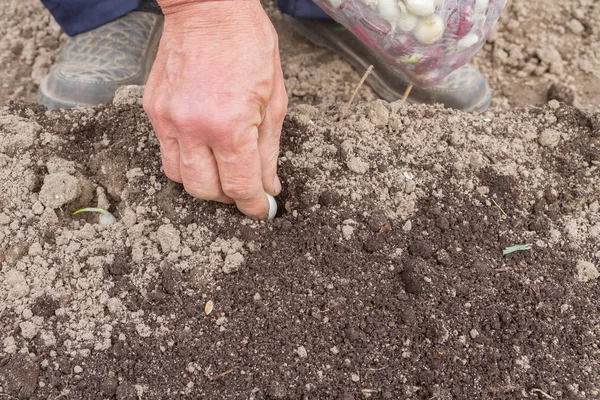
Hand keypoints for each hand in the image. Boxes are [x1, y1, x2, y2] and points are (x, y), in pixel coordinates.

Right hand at [144, 0, 286, 218]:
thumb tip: (268, 185)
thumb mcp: (274, 99)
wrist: (208, 6)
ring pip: (179, 178)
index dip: (254, 205)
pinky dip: (186, 160)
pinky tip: (203, 146)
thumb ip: (268, 149)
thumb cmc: (248, 44)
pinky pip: (166, 152)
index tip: (262, 210)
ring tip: (222, 167)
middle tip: (244, 186)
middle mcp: (192, 128)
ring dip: (203, 182)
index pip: (239, 186)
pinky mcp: (153, 110)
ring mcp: (167, 119)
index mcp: (229, 126)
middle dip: (229, 197)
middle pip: (205, 191)